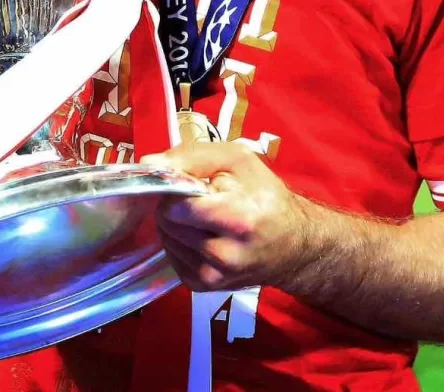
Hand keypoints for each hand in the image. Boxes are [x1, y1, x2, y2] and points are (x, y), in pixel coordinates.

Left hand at [141, 142, 313, 292]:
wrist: (294, 246)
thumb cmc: (266, 196)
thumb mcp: (238, 160)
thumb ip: (193, 156)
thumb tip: (149, 162)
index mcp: (238, 219)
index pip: (178, 207)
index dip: (176, 188)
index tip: (188, 182)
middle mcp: (225, 255)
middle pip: (167, 222)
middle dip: (174, 204)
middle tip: (197, 198)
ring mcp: (213, 276)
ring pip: (166, 238)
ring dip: (175, 222)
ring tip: (201, 216)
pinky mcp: (203, 287)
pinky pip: (171, 256)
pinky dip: (179, 241)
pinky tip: (200, 234)